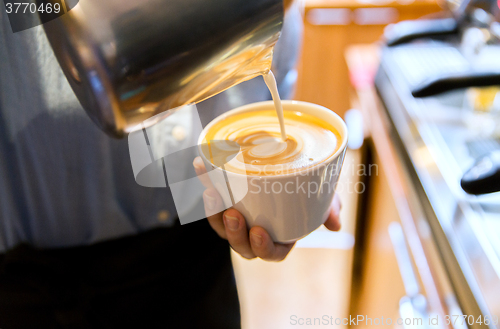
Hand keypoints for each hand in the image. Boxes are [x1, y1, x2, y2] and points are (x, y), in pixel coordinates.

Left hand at [193, 157, 341, 261]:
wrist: (285, 170)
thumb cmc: (305, 193)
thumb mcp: (321, 198)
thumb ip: (329, 208)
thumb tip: (336, 224)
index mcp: (278, 238)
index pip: (270, 252)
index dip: (263, 247)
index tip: (260, 232)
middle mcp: (255, 234)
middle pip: (241, 245)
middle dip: (235, 233)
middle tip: (233, 214)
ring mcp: (237, 220)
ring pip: (221, 226)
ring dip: (214, 212)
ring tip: (213, 194)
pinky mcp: (223, 201)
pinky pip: (211, 198)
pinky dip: (205, 182)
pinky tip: (201, 166)